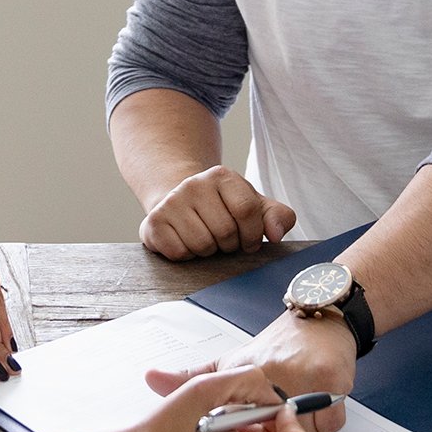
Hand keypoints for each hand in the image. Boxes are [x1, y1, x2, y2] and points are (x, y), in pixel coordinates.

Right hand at [138, 166, 295, 260]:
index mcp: (222, 176)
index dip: (252, 234)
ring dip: (208, 251)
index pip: (247, 210)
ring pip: (201, 245)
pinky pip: (179, 253)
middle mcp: (194, 184)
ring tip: (205, 238)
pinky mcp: (153, 222)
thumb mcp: (255, 207)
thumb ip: (278, 217)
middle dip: (229, 244)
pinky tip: (186, 241)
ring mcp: (171, 202)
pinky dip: (187, 255)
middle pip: (224, 232)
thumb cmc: (223, 209)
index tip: (248, 240)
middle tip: (223, 239)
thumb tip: (275, 234)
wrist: (181, 203)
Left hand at [145, 310, 355, 431]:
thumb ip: (190, 376)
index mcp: (249, 374)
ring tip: (299, 406)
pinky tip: (320, 402)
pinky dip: (328, 420)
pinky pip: (331, 424)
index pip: (244, 424)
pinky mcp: (335, 382)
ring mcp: (309, 379)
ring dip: (304, 428)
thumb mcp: (230, 360)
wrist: (320, 318)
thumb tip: (152, 380)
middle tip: (279, 418)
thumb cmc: (278, 344)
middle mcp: (279, 375)